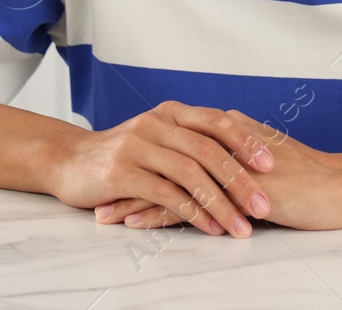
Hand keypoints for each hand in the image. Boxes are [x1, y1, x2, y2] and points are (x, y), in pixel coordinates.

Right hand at [46, 100, 276, 237]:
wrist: (69, 161)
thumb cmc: (122, 155)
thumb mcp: (158, 138)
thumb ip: (191, 141)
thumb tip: (241, 156)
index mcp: (171, 113)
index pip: (216, 121)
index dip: (246, 141)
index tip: (273, 164)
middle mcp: (156, 123)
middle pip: (208, 149)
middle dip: (240, 180)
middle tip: (264, 205)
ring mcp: (137, 146)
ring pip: (190, 174)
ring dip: (220, 203)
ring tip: (241, 226)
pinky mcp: (121, 172)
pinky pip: (165, 193)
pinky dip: (191, 212)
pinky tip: (209, 228)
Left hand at [93, 109, 341, 232]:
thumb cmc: (314, 180)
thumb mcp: (270, 163)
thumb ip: (242, 160)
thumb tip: (222, 165)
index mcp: (230, 132)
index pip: (177, 147)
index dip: (147, 160)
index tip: (119, 173)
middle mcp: (222, 142)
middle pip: (163, 160)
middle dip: (130, 177)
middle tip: (98, 191)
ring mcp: (226, 165)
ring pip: (167, 180)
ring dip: (134, 198)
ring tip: (105, 213)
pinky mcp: (231, 190)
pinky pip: (186, 202)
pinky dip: (156, 213)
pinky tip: (134, 222)